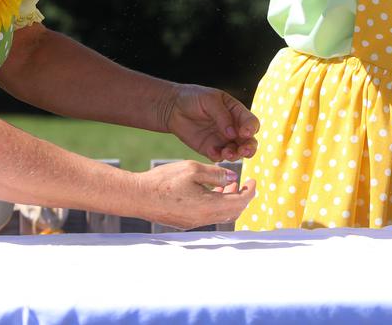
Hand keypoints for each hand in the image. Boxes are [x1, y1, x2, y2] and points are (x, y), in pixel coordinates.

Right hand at [136, 161, 256, 228]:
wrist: (138, 196)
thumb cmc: (164, 180)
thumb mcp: (193, 169)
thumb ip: (216, 174)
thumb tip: (234, 179)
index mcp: (208, 207)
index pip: (240, 203)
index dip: (250, 192)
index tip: (253, 180)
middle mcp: (203, 219)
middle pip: (233, 213)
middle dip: (242, 197)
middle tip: (244, 183)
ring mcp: (193, 223)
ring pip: (221, 215)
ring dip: (229, 201)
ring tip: (229, 185)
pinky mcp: (185, 222)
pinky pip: (209, 216)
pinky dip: (216, 205)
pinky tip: (211, 191)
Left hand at [161, 83, 258, 161]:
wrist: (172, 107)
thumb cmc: (193, 98)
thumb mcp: (209, 100)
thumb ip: (222, 116)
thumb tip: (233, 133)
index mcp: (236, 112)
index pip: (251, 122)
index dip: (251, 128)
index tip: (245, 132)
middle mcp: (233, 128)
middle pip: (248, 141)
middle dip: (249, 148)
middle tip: (244, 151)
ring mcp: (222, 139)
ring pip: (236, 152)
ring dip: (235, 155)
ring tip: (227, 153)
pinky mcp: (210, 149)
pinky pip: (219, 157)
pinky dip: (218, 157)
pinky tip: (212, 152)